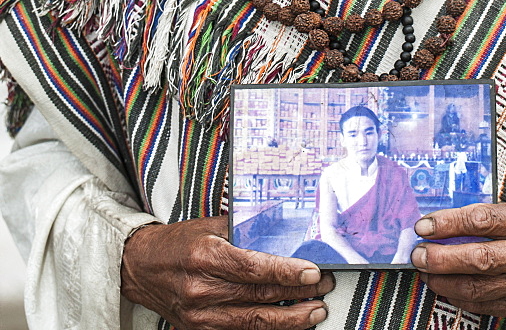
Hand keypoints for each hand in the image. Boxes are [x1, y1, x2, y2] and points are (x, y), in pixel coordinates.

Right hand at [121, 216, 333, 328]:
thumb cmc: (177, 242)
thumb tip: (278, 226)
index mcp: (206, 256)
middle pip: (260, 295)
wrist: (140, 267)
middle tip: (325, 286)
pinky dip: (267, 329)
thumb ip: (242, 228)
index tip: (313, 272)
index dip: (286, 272)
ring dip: (289, 319)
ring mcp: (201, 315)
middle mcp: (203, 289)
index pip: (254, 268)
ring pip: (254, 321)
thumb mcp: (207, 225)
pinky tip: (287, 323)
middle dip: (298, 293)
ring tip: (315, 312)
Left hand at [410, 203, 505, 315]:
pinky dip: (460, 297)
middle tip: (418, 254)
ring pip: (479, 287)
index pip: (482, 220)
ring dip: (445, 281)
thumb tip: (440, 224)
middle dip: (441, 258)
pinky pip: (486, 305)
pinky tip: (445, 287)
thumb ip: (486, 217)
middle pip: (479, 258)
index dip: (449, 223)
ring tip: (425, 272)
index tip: (424, 226)